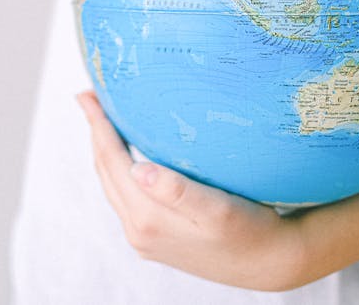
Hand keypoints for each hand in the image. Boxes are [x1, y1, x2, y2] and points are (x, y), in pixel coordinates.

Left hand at [77, 89, 307, 291]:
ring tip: (104, 120)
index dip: (98, 125)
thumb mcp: (218, 209)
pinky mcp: (154, 240)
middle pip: (106, 171)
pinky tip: (129, 156)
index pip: (112, 161)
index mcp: (147, 218)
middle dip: (97, 133)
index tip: (87, 94)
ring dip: (106, 151)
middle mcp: (138, 231)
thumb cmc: (251, 231)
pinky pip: (125, 197)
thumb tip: (138, 169)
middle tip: (90, 97)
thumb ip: (177, 191)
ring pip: (113, 185)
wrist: (271, 263)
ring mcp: (143, 238)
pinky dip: (120, 170)